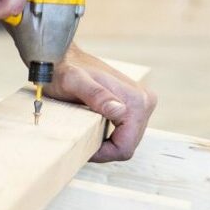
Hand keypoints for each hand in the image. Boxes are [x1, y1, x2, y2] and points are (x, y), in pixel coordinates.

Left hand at [44, 46, 157, 161]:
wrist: (64, 56)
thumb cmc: (64, 69)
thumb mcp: (73, 81)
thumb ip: (95, 95)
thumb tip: (120, 111)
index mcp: (135, 100)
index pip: (125, 147)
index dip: (103, 153)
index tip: (83, 144)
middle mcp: (144, 100)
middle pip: (128, 145)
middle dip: (105, 147)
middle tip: (81, 135)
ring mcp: (142, 102)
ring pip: (127, 140)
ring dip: (107, 141)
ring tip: (86, 128)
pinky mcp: (136, 105)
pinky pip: (126, 131)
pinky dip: (109, 133)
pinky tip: (93, 124)